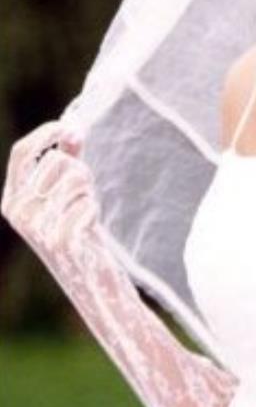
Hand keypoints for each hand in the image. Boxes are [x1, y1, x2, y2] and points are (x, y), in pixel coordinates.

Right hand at [2, 120, 98, 255]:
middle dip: (79, 171)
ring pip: (75, 177)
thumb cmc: (77, 231)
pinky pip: (87, 202)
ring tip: (83, 213)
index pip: (21, 152)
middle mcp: (17, 212)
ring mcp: (36, 228)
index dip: (46, 133)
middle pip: (56, 161)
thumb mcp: (66, 192)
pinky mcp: (59, 241)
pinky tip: (87, 231)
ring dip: (87, 191)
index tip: (69, 128)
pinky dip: (93, 210)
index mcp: (12, 199)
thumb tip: (74, 129)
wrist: (89, 278)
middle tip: (82, 196)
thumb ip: (67, 159)